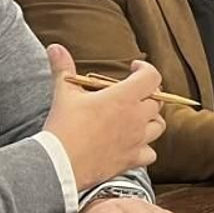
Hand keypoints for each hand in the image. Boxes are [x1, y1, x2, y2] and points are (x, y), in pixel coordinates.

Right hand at [42, 44, 165, 190]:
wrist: (59, 164)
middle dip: (147, 94)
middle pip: (157, 101)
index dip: (145, 69)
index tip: (134, 68)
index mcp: (124, 97)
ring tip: (135, 117)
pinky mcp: (132, 160)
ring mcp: (136, 140)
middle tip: (132, 93)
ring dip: (150, 120)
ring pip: (158, 126)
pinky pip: (151, 153)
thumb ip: (63, 68)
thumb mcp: (63, 93)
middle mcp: (136, 118)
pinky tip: (133, 144)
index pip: (152, 76)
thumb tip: (55, 47)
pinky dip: (146, 148)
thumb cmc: (64, 128)